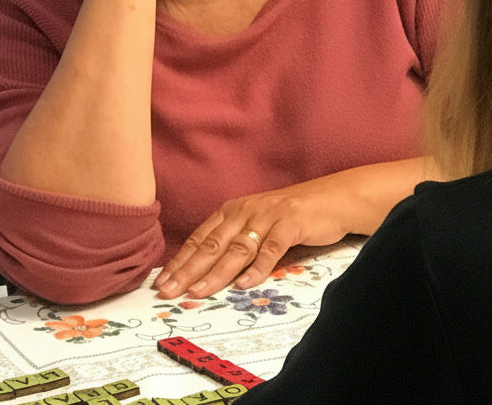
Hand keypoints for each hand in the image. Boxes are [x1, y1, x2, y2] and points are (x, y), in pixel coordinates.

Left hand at [153, 180, 352, 299]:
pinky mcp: (291, 224)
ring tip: (198, 292)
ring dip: (216, 273)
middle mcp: (244, 211)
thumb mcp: (255, 224)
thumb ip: (232, 243)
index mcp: (231, 211)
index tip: (161, 283)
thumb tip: (202, 273)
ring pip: (237, 248)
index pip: (199, 239)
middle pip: (211, 245)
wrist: (330, 199)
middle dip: (188, 271)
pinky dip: (257, 267)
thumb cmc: (289, 217)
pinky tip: (244, 284)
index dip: (179, 261)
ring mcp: (267, 217)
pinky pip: (271, 249)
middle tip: (169, 292)